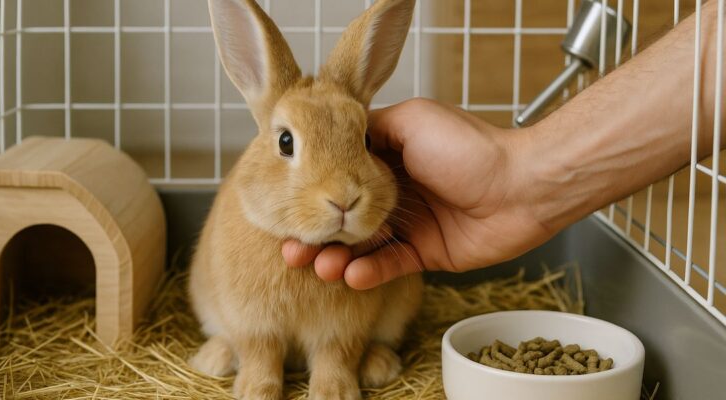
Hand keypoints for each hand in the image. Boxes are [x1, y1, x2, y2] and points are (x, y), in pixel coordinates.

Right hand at [283, 98, 551, 288]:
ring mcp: (409, 225)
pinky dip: (368, 272)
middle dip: (315, 234)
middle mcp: (393, 192)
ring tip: (318, 266)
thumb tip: (335, 135)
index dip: (312, 194)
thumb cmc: (470, 148)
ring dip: (336, 258)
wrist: (521, 186)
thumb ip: (371, 129)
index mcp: (387, 159)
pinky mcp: (425, 253)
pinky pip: (390, 266)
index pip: (338, 180)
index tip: (286, 205)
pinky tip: (350, 275)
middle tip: (291, 248)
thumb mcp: (412, 121)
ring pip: (361, 247)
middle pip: (343, 218)